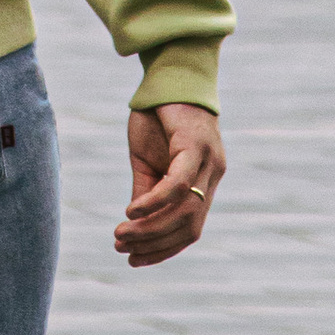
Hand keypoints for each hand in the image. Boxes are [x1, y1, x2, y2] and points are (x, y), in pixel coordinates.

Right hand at [116, 105, 223, 266]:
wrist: (167, 75)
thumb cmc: (159, 117)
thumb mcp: (147, 161)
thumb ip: (147, 192)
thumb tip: (134, 225)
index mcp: (205, 182)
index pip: (189, 229)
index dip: (163, 250)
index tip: (134, 259)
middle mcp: (213, 175)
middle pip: (189, 226)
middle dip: (155, 245)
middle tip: (122, 248)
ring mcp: (209, 162)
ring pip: (185, 212)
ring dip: (151, 229)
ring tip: (121, 234)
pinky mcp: (196, 147)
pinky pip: (178, 186)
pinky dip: (155, 203)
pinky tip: (131, 211)